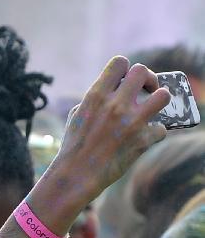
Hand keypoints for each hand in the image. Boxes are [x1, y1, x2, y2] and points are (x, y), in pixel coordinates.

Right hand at [55, 57, 168, 198]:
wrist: (76, 175)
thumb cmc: (73, 145)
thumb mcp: (77, 114)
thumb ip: (97, 98)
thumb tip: (115, 90)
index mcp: (96, 95)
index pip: (120, 62)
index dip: (126, 69)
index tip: (126, 81)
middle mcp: (115, 105)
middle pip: (143, 72)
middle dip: (148, 80)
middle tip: (146, 91)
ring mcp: (131, 122)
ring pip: (163, 95)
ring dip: (160, 100)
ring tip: (152, 109)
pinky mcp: (142, 140)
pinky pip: (161, 129)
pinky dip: (154, 134)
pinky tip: (143, 138)